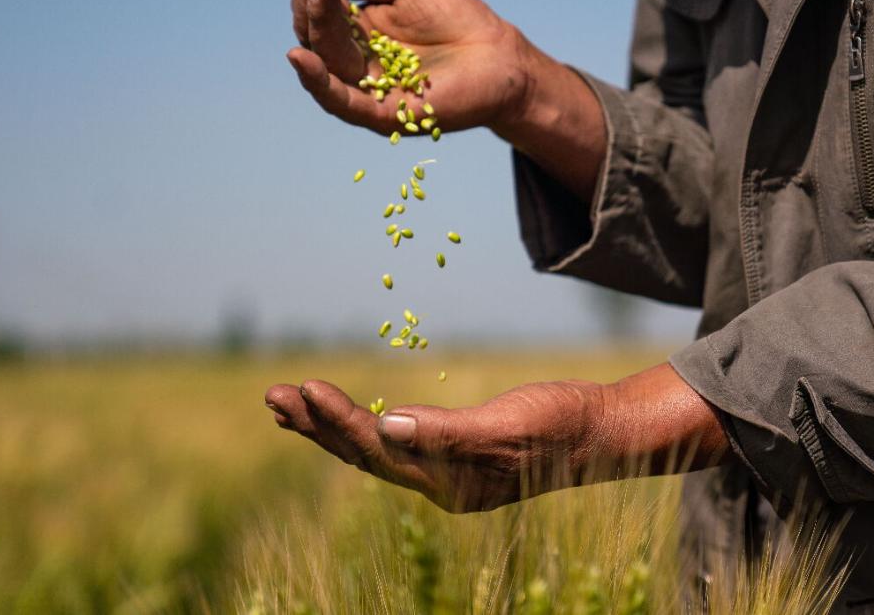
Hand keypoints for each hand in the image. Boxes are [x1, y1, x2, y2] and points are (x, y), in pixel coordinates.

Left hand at [264, 364, 729, 511]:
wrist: (602, 434)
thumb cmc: (564, 423)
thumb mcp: (512, 423)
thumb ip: (450, 432)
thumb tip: (388, 424)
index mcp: (450, 482)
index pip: (380, 451)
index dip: (339, 421)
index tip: (304, 389)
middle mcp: (437, 485)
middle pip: (363, 455)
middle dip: (315, 426)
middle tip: (271, 396)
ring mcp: (442, 473)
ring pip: (371, 450)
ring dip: (325, 427)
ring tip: (284, 404)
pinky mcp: (447, 456)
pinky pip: (388, 442)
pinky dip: (355, 425)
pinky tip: (333, 413)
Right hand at [287, 0, 606, 201]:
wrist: (500, 58)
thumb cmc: (457, 20)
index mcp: (358, 32)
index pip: (319, 11)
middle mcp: (355, 62)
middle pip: (317, 36)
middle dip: (312, 4)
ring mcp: (367, 89)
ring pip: (326, 64)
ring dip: (313, 31)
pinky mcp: (381, 115)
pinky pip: (341, 103)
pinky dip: (319, 83)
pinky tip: (303, 58)